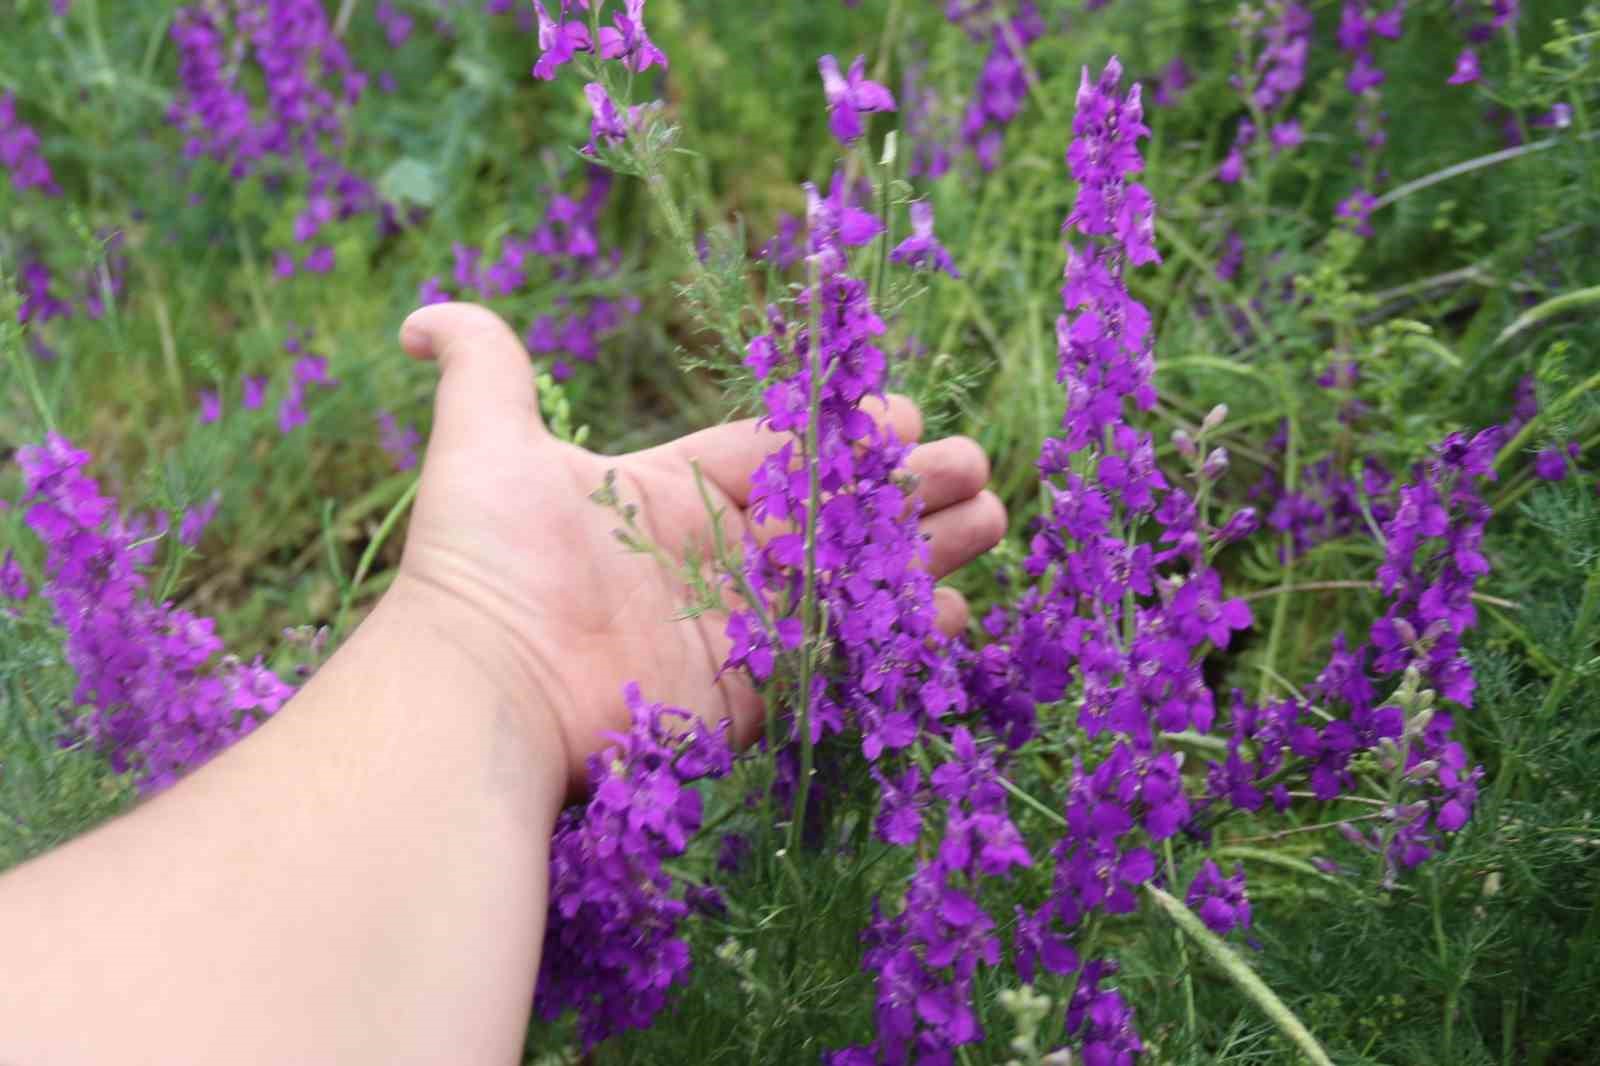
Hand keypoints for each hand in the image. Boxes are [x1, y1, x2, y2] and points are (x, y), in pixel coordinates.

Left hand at [392, 303, 1005, 790]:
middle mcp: (717, 554)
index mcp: (674, 488)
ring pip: (855, 576)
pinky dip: (902, 633)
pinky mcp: (759, 687)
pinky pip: (847, 652)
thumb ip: (480, 360)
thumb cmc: (487, 559)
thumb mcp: (482, 439)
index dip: (847, 432)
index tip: (903, 418)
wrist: (486, 684)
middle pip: (836, 509)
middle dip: (909, 486)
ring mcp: (742, 623)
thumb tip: (418, 317)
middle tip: (972, 469)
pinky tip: (952, 610)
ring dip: (925, 549)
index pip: (784, 448)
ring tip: (991, 520)